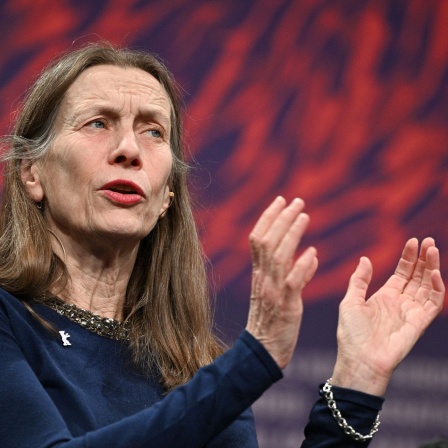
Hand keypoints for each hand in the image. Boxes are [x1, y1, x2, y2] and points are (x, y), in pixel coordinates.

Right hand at [246, 197, 317, 368]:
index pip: (258, 238)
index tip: (280, 200)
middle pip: (267, 241)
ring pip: (278, 256)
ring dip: (291, 234)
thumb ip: (290, 273)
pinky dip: (301, 266)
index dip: (268, 217)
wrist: (263, 350)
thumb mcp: (275, 293)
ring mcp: (272, 291)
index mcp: (259, 273)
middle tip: (296, 200)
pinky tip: (312, 253)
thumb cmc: (270, 320)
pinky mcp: (285, 306)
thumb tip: (309, 255)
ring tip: (304, 216)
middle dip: (281, 218)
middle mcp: (263, 278)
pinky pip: (292, 283)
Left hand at [331, 237, 444, 395]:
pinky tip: (434, 273)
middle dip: (424, 258)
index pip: (402, 273)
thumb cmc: (351, 334)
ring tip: (433, 250)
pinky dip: (437, 288)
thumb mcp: (350, 301)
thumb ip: (359, 280)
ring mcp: (411, 312)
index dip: (409, 257)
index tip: (413, 240)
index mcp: (384, 296)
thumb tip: (364, 258)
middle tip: (428, 241)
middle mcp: (400, 302)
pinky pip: (433, 303)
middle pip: (417, 276)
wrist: (360, 360)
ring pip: (428, 286)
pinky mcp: (419, 323)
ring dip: (432, 268)